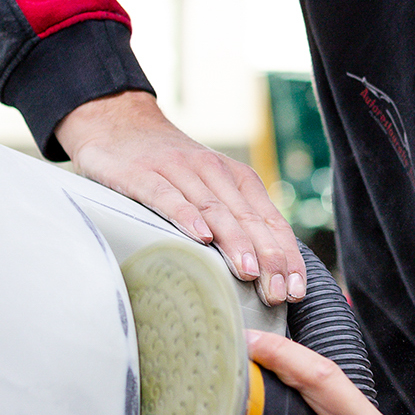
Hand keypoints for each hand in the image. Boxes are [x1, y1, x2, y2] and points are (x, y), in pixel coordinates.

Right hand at [55, 90, 305, 303]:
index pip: (271, 221)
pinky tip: (201, 238)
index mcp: (237, 178)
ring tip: (249, 272)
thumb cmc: (171, 165)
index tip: (295, 290)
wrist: (119, 121)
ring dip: (235, 242)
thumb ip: (235, 218)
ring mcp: (179, 170)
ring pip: (215, 209)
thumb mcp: (210, 186)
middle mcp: (214, 172)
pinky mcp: (143, 173)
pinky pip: (168, 196)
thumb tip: (265, 270)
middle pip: (249, 219)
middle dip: (268, 259)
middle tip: (277, 293)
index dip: (287, 256)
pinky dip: (186, 216)